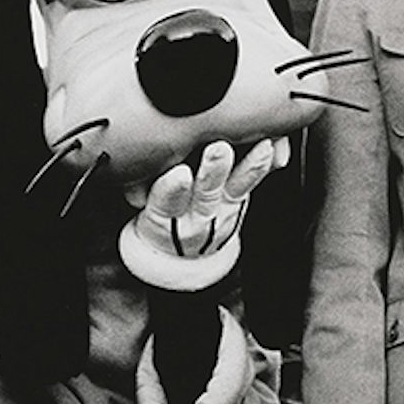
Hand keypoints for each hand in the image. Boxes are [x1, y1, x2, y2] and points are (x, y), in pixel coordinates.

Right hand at [117, 139, 277, 290]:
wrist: (177, 256)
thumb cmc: (155, 220)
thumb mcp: (138, 209)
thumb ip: (138, 184)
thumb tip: (129, 159)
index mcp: (163, 217)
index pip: (165, 203)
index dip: (172, 189)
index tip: (178, 173)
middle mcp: (196, 216)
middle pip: (205, 193)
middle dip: (213, 170)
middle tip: (219, 149)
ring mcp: (221, 211)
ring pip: (236, 188)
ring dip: (247, 166)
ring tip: (259, 147)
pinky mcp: (238, 203)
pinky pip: (252, 185)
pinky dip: (263, 166)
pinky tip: (274, 149)